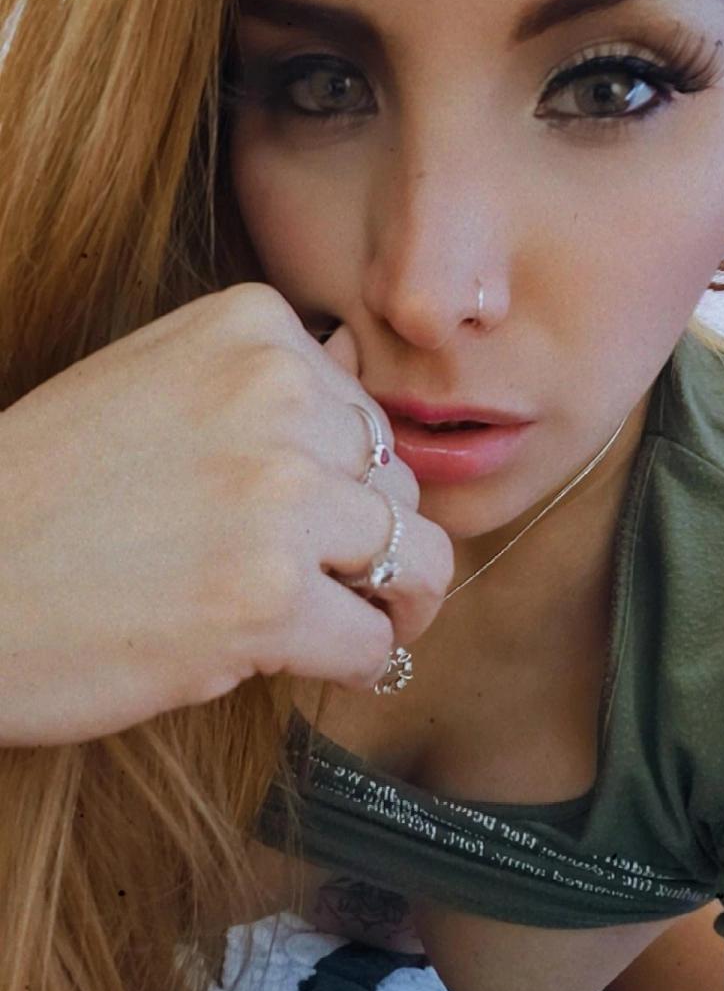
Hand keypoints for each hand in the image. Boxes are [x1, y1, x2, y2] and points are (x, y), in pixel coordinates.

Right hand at [0, 283, 453, 745]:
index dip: (341, 480)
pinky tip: (300, 659)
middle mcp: (273, 394)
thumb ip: (255, 374)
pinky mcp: (266, 598)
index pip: (363, 412)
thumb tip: (355, 357)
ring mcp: (275, 495)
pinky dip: (354, 663)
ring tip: (334, 620)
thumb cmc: (41, 494)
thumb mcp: (148, 382)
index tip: (292, 518)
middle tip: (309, 580)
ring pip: (415, 559)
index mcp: (248, 327)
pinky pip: (376, 639)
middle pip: (399, 483)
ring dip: (384, 602)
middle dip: (362, 540)